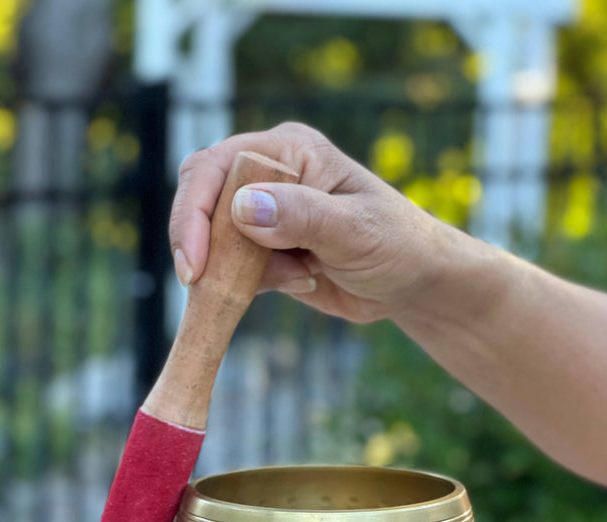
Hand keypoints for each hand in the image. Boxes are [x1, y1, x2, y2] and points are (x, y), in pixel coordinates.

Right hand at [169, 122, 460, 322]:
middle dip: (209, 248)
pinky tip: (306, 281)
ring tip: (302, 276)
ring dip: (244, 272)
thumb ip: (302, 216)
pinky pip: (233, 271)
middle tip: (221, 286)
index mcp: (288, 150)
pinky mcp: (264, 251)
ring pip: (215, 244)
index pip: (217, 168)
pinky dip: (257, 286)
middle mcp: (268, 176)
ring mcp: (264, 215)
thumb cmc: (397, 243)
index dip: (195, 213)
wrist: (412, 282)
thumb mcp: (355, 229)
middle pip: (204, 204)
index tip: (194, 265)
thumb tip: (243, 209)